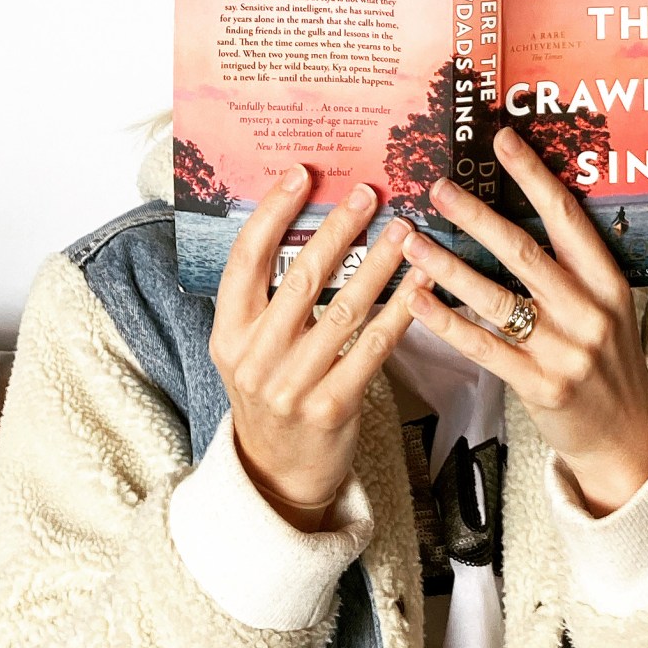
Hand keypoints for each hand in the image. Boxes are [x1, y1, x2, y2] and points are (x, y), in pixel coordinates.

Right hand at [209, 165, 419, 530]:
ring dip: (378, 264)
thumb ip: (266, 297)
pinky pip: (373, 348)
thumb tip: (305, 223)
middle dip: (339, 229)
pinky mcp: (333, 407)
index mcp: (228, 331)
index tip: (300, 174)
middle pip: (301, 277)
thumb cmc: (269, 392)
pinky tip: (419, 284)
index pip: (246, 258)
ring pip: (344, 309)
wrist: (276, 474)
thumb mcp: (248, 345)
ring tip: (404, 231)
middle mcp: (255, 356)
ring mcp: (293, 385)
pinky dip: (400, 310)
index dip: (272, 212)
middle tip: (368, 193)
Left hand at [396, 126, 647, 516]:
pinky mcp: (543, 386)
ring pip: (497, 298)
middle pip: (525, 252)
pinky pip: (486, 347)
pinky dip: (447, 322)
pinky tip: (417, 300)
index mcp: (606, 280)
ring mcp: (566, 350)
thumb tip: (514, 209)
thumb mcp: (603, 306)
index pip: (567, 217)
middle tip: (439, 188)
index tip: (502, 139)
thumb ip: (567, 266)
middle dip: (477, 217)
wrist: (631, 440)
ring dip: (449, 267)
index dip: (534, 175)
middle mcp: (589, 311)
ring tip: (412, 241)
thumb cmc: (605, 361)